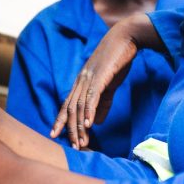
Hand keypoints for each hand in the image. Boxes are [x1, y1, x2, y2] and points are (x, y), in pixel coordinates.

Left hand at [50, 15, 148, 148]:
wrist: (126, 36)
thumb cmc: (118, 58)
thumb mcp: (109, 83)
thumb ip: (102, 102)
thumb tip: (95, 121)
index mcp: (82, 81)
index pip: (67, 103)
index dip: (61, 120)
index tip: (56, 135)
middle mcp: (81, 79)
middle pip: (71, 108)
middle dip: (71, 129)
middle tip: (74, 147)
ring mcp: (89, 77)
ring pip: (79, 105)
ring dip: (80, 125)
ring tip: (82, 141)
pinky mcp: (100, 75)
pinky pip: (92, 96)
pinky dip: (89, 111)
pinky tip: (89, 124)